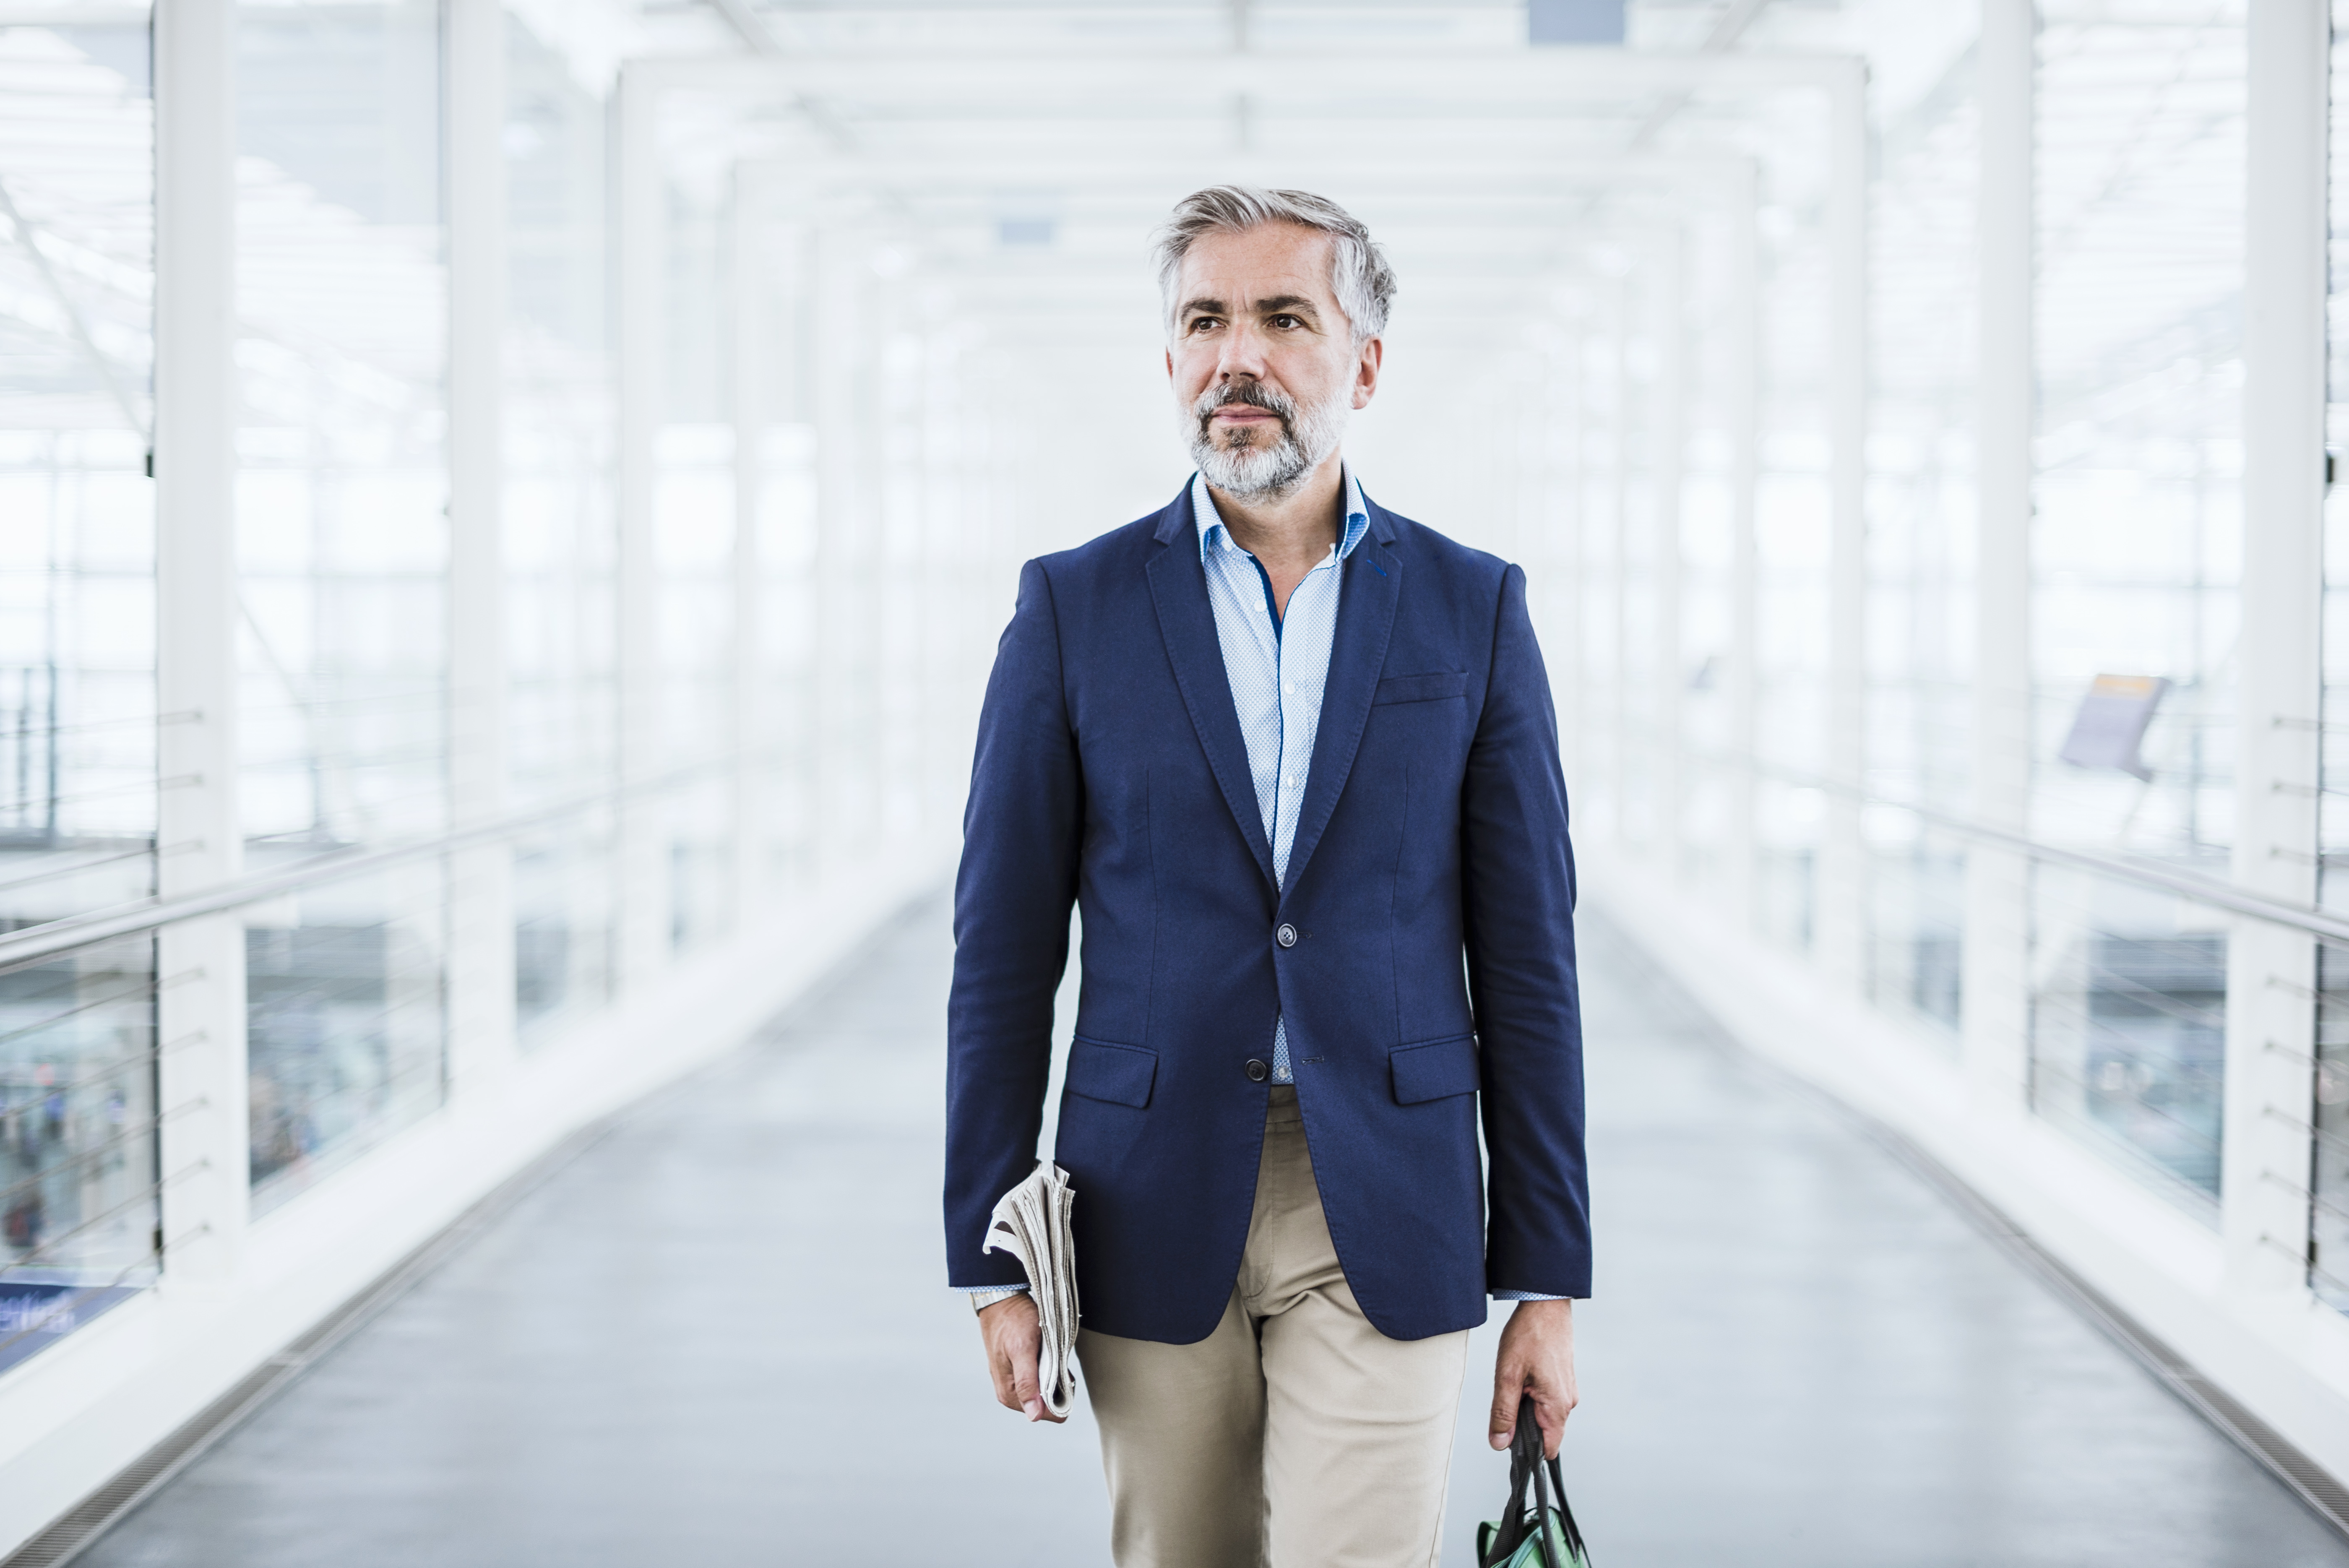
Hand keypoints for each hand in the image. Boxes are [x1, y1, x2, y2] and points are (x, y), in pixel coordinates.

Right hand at [978, 1294, 1064, 1423]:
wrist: (1003, 1301)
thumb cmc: (1013, 1321)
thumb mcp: (1022, 1350)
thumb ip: (1027, 1383)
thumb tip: (1033, 1416)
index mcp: (1009, 1394)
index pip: (1045, 1414)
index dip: (1059, 1397)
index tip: (1060, 1375)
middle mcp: (1011, 1394)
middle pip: (1047, 1405)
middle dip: (1058, 1386)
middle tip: (1054, 1360)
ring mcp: (1015, 1383)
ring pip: (1046, 1392)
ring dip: (1055, 1377)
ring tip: (1050, 1355)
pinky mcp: (1020, 1373)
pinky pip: (1042, 1380)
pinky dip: (1050, 1370)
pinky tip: (1047, 1355)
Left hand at [1489, 1299, 1576, 1457]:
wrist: (1545, 1303)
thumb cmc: (1529, 1334)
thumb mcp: (1508, 1376)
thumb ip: (1503, 1413)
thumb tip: (1499, 1443)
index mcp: (1557, 1406)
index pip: (1547, 1449)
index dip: (1526, 1450)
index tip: (1508, 1439)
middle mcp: (1568, 1402)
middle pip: (1543, 1432)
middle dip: (1522, 1423)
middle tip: (1506, 1398)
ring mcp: (1567, 1390)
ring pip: (1543, 1414)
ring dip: (1525, 1406)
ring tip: (1515, 1380)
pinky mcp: (1563, 1380)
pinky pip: (1546, 1399)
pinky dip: (1531, 1393)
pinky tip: (1522, 1374)